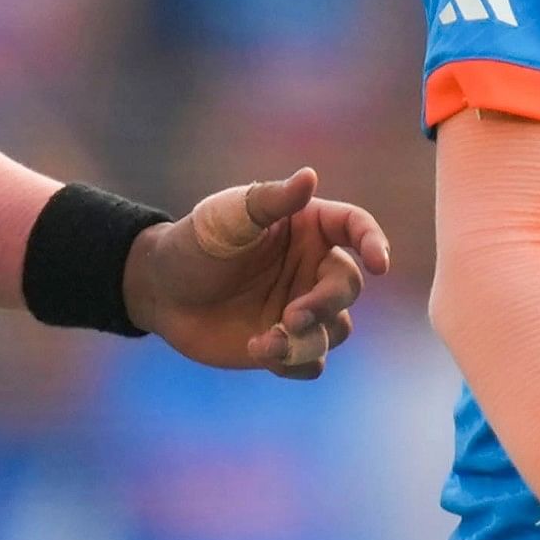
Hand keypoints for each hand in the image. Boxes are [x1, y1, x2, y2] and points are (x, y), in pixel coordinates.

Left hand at [124, 168, 390, 379]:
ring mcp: (302, 307)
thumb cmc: (197, 244)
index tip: (378, 264)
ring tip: (268, 341)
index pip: (355, 228)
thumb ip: (270, 201)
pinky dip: (297, 362)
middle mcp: (312, 267)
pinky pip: (313, 362)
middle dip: (325, 303)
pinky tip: (263, 352)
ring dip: (309, 339)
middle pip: (347, 287)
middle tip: (292, 315)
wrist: (162, 292)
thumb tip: (309, 176)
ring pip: (336, 329)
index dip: (373, 242)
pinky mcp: (286, 344)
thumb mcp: (228, 217)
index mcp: (309, 228)